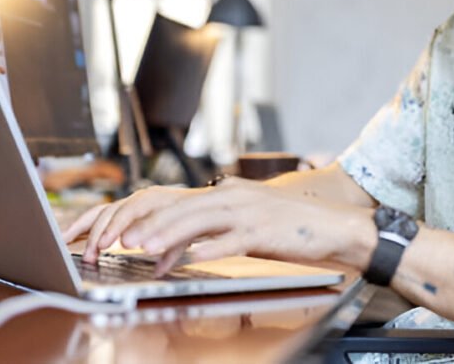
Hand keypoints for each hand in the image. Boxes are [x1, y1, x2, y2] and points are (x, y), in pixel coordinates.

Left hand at [61, 177, 372, 273]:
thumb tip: (181, 251)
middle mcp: (233, 197)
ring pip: (199, 222)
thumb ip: (214, 232)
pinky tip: (191, 259)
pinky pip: (230, 241)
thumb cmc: (289, 228)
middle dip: (148, 225)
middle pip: (182, 209)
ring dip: (168, 235)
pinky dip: (208, 250)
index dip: (148, 217)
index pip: (178, 203)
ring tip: (143, 248)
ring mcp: (248, 213)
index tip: (122, 231)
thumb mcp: (247, 223)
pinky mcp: (263, 231)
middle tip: (120, 241)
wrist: (333, 226)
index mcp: (226, 193)